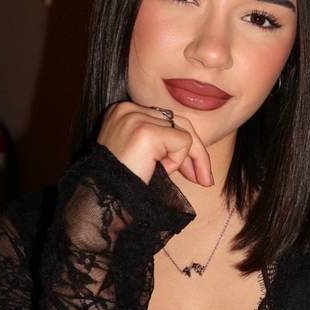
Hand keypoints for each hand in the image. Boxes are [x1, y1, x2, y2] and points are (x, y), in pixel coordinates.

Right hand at [97, 101, 213, 185]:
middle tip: (206, 180)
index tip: (192, 171)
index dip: (182, 146)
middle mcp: (127, 108)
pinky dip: (176, 161)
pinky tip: (157, 169)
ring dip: (181, 159)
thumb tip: (197, 150)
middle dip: (196, 152)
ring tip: (168, 174)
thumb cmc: (123, 183)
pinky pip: (182, 142)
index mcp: (124, 111)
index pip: (167, 119)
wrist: (104, 200)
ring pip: (184, 132)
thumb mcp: (144, 155)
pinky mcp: (145, 130)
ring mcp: (135, 117)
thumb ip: (163, 143)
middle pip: (179, 121)